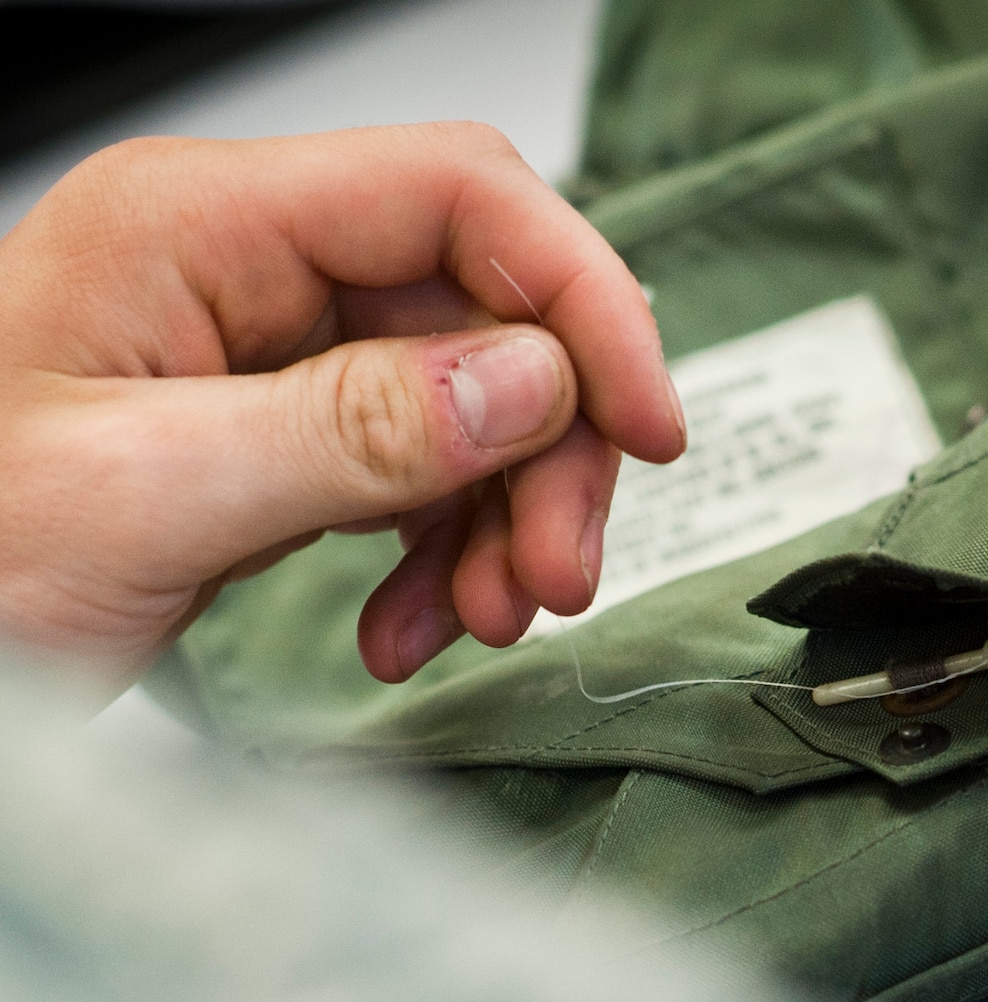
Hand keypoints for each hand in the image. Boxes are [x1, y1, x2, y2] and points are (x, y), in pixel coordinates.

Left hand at [0, 124, 684, 684]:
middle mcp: (243, 270)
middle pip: (483, 312)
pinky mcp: (276, 438)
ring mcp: (263, 354)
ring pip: (466, 406)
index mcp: (199, 228)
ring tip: (483, 619)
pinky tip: (409, 629)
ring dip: (502, 522)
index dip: (581, 301)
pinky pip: (413, 478)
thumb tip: (530, 381)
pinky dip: (439, 560)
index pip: (457, 196)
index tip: (647, 426)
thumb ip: (349, 431)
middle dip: (547, 453)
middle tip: (555, 577)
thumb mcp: (149, 499)